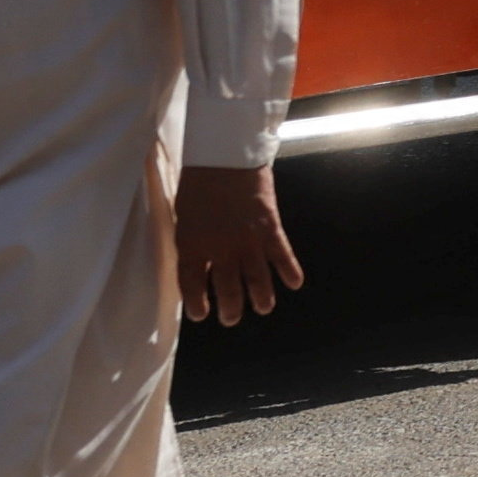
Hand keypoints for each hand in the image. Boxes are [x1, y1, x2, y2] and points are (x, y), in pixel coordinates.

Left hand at [173, 161, 297, 324]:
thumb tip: (197, 265)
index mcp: (192, 246)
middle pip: (228, 290)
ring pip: (257, 281)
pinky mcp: (270, 228)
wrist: (224, 157)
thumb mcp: (184, 218)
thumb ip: (191, 244)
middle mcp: (220, 250)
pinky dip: (289, 272)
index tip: (202, 315)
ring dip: (261, 298)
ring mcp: (247, 241)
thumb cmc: (198, 183)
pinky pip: (283, 257)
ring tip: (263, 307)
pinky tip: (293, 283)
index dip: (197, 306)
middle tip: (232, 319)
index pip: (192, 287)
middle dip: (231, 310)